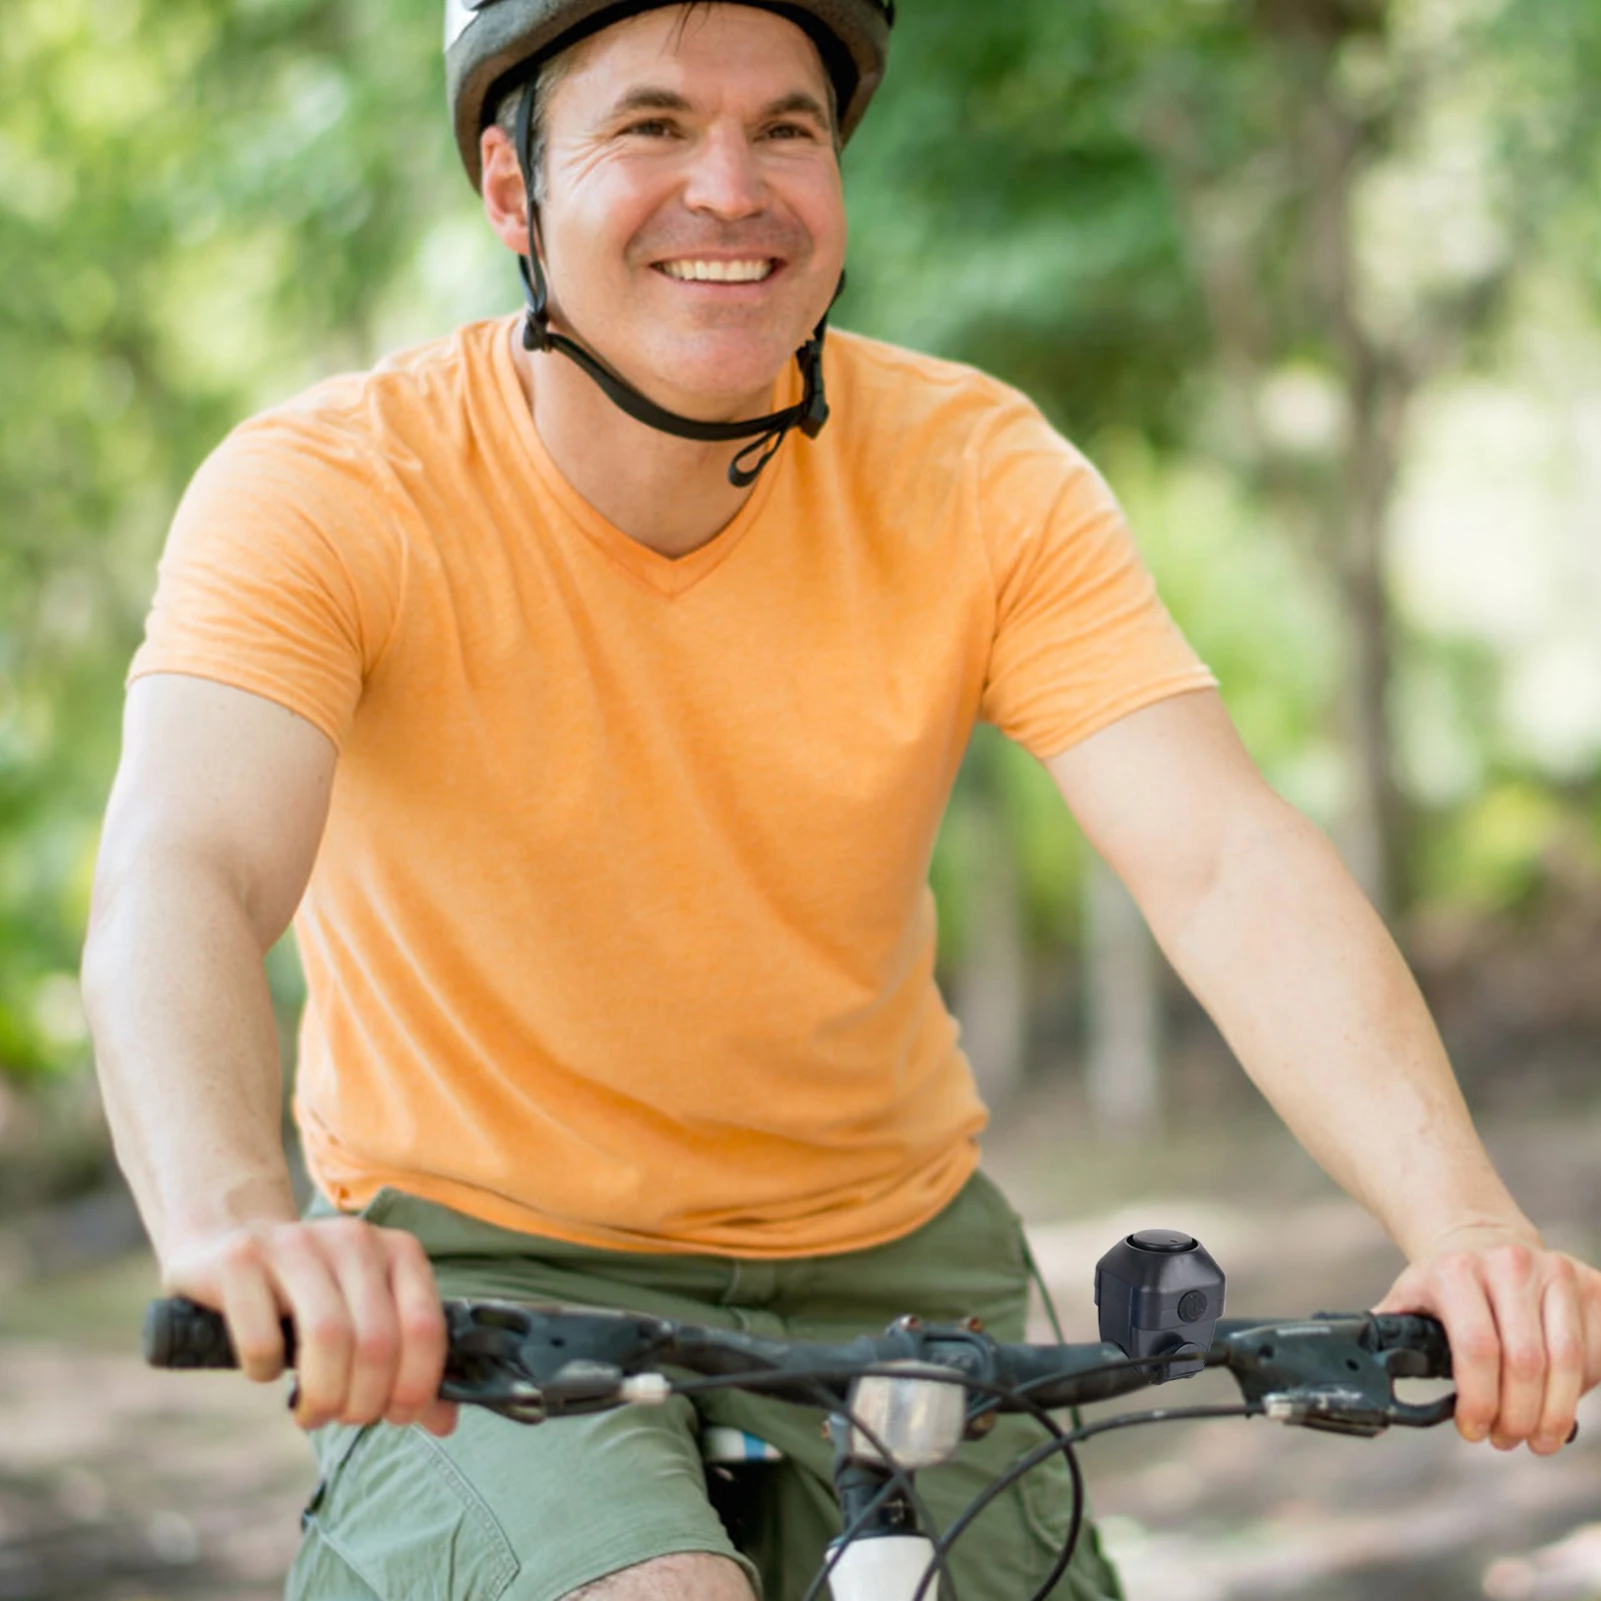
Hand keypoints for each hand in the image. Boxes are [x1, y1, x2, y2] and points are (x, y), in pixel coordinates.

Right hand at [162, 1215, 457, 1435]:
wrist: (228, 1242)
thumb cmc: (312, 1295)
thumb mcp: (367, 1316)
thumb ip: (408, 1364)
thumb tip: (444, 1424)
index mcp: (398, 1249)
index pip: (425, 1326)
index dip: (417, 1385)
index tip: (396, 1417)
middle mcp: (354, 1238)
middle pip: (377, 1340)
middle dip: (365, 1400)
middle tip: (346, 1418)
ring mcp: (296, 1243)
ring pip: (328, 1337)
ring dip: (323, 1396)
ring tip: (313, 1413)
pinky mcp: (241, 1259)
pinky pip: (262, 1339)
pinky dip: (267, 1372)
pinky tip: (267, 1371)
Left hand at [1374, 1227, 1600, 1453]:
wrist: (1482, 1239)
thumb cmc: (1445, 1283)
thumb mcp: (1409, 1297)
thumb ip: (1389, 1334)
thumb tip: (1360, 1372)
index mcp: (1456, 1271)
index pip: (1477, 1348)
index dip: (1480, 1399)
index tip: (1472, 1430)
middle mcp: (1508, 1265)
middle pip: (1526, 1362)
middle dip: (1518, 1415)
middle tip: (1507, 1441)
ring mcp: (1555, 1271)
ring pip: (1569, 1361)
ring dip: (1555, 1412)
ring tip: (1538, 1438)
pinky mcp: (1590, 1283)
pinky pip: (1596, 1350)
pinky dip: (1582, 1388)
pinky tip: (1560, 1402)